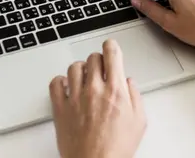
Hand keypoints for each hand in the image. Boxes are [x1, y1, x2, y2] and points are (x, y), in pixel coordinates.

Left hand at [49, 39, 145, 157]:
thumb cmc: (116, 150)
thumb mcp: (139, 122)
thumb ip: (136, 97)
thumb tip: (130, 84)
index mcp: (115, 90)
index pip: (111, 53)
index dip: (111, 46)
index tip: (110, 47)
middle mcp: (94, 89)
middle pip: (92, 58)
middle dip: (98, 60)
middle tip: (100, 68)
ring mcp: (75, 97)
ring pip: (74, 67)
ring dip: (81, 69)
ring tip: (84, 77)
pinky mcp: (60, 108)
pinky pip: (55, 83)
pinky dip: (60, 81)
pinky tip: (66, 86)